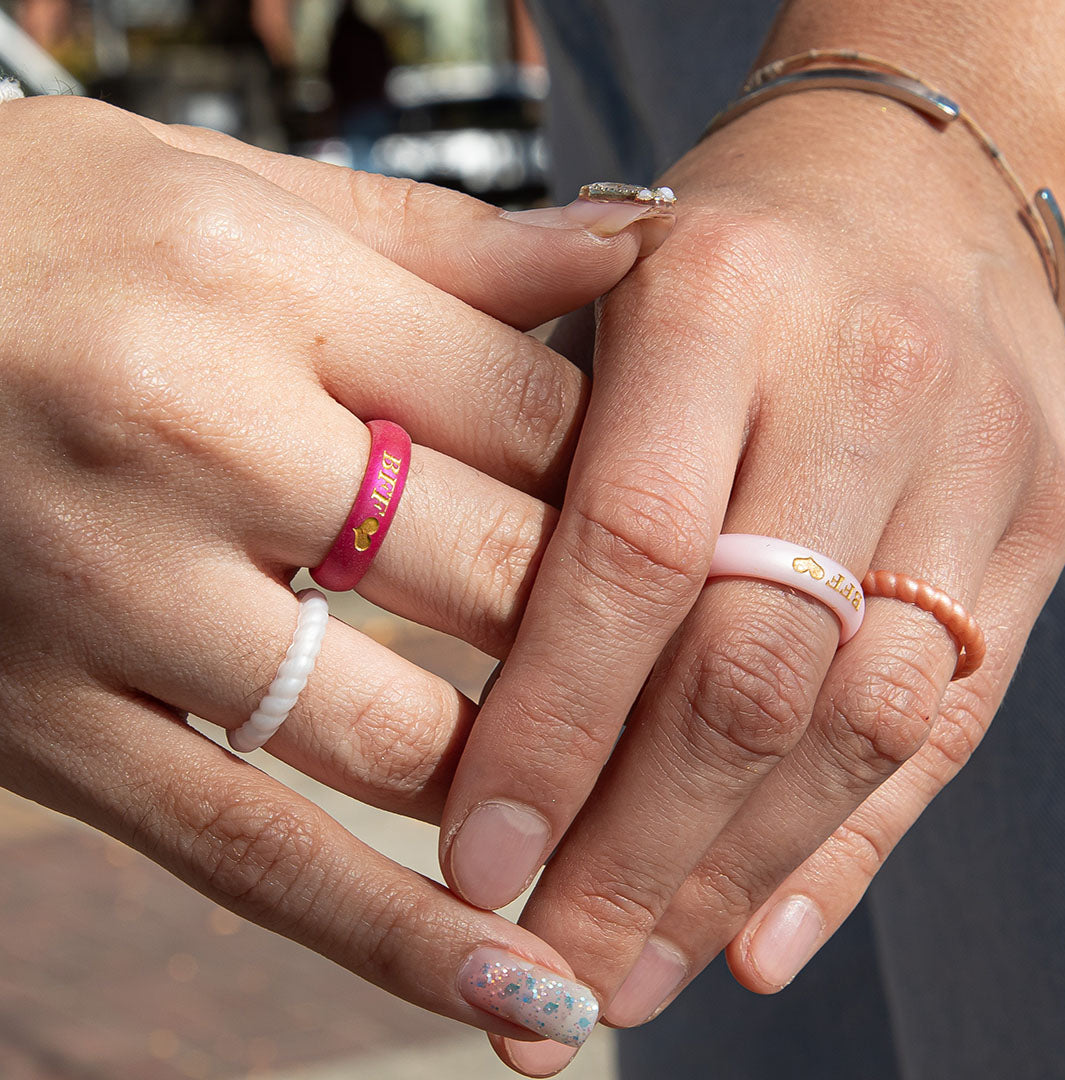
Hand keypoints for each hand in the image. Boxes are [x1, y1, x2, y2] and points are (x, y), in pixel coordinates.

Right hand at [0, 94, 666, 1040]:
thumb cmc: (65, 234)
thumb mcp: (249, 195)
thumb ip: (450, 241)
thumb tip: (632, 245)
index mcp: (258, 280)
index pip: (536, 413)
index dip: (637, 480)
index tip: (686, 526)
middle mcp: (185, 431)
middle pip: (497, 572)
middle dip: (613, 635)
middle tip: (691, 673)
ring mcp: (110, 594)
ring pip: (400, 737)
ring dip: (531, 781)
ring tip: (617, 809)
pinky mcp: (47, 724)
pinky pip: (252, 854)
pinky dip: (395, 941)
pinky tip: (517, 993)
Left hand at [435, 93, 1064, 1071]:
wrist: (908, 181)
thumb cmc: (719, 259)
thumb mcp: (604, 311)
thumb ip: (547, 481)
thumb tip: (478, 716)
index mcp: (720, 307)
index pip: (630, 558)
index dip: (549, 730)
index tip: (478, 863)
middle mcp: (863, 385)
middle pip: (749, 670)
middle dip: (638, 850)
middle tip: (544, 972)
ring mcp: (975, 463)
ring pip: (856, 723)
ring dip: (732, 877)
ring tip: (633, 977)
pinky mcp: (1038, 525)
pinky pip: (946, 720)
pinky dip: (847, 846)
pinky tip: (760, 940)